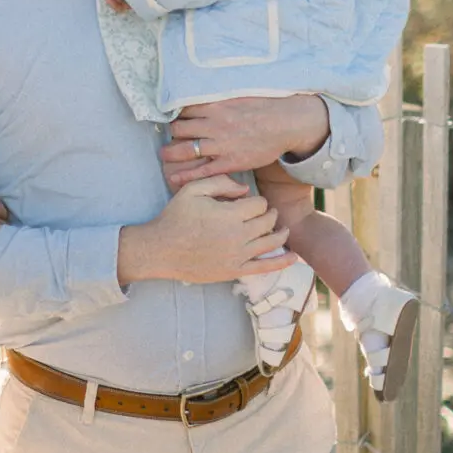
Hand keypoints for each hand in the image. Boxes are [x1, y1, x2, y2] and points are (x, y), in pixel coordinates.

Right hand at [117, 174, 285, 285]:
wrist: (160, 250)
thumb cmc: (174, 218)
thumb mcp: (193, 190)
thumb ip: (220, 182)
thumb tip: (245, 189)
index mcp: (230, 214)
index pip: (259, 204)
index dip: (258, 201)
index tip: (250, 202)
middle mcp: (238, 235)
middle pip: (268, 221)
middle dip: (270, 214)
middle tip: (266, 213)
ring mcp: (238, 255)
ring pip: (271, 242)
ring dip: (280, 233)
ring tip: (281, 229)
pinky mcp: (235, 270)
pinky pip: (265, 267)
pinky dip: (282, 261)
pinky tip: (293, 256)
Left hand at [161, 94, 328, 189]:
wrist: (287, 123)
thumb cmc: (266, 106)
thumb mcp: (240, 94)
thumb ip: (221, 96)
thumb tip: (207, 90)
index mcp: (216, 105)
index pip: (185, 109)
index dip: (176, 113)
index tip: (173, 116)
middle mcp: (214, 124)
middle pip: (180, 128)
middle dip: (173, 132)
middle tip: (169, 135)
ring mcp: (221, 144)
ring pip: (186, 148)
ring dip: (171, 152)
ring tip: (164, 154)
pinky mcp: (229, 161)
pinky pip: (202, 170)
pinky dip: (185, 174)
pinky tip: (173, 177)